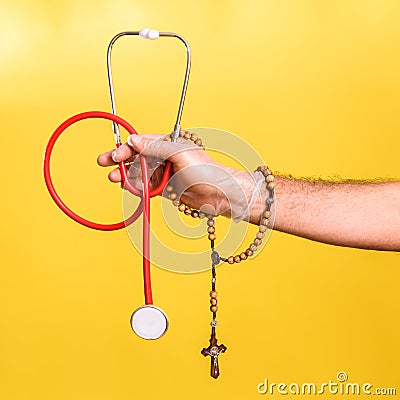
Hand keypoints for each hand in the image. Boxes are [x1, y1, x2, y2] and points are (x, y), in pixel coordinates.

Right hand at [97, 134, 257, 218]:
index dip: (126, 148)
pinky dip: (136, 187)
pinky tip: (128, 187)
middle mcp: (164, 157)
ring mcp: (163, 173)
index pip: (141, 143)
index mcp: (168, 144)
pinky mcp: (165, 188)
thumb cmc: (204, 171)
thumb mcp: (178, 154)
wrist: (218, 194)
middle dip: (120, 160)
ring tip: (115, 179)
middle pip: (136, 157)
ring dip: (126, 175)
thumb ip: (155, 147)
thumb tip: (134, 140)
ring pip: (139, 172)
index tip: (114, 156)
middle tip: (103, 163)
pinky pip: (146, 186)